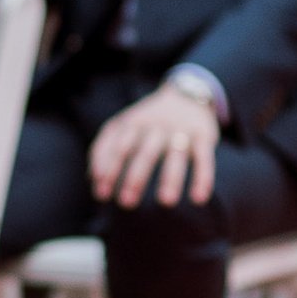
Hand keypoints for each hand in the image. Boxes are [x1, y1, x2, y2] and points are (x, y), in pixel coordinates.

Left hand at [88, 83, 218, 209]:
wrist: (187, 94)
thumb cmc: (147, 119)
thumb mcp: (122, 125)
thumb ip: (104, 147)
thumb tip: (92, 179)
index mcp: (134, 123)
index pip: (118, 147)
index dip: (108, 170)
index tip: (102, 195)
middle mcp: (157, 126)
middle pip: (144, 153)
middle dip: (135, 178)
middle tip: (127, 203)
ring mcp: (181, 131)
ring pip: (176, 156)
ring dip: (170, 178)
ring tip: (166, 202)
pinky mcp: (204, 136)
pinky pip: (204, 158)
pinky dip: (203, 178)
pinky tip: (198, 199)